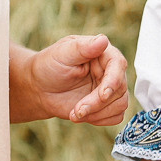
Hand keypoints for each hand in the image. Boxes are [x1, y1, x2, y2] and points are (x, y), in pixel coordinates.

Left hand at [13, 35, 130, 125]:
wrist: (40, 88)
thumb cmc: (49, 66)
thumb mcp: (61, 54)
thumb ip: (82, 48)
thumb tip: (103, 40)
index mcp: (102, 53)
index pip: (118, 64)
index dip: (113, 81)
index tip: (102, 95)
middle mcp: (110, 70)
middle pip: (119, 89)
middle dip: (98, 104)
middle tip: (77, 110)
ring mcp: (109, 88)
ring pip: (120, 105)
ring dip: (98, 114)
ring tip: (75, 113)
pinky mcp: (107, 105)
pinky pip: (115, 116)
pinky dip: (99, 120)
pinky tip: (81, 116)